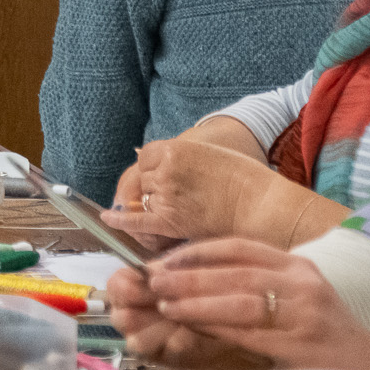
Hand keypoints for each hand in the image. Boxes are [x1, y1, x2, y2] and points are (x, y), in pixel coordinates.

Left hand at [104, 139, 274, 243]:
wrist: (261, 204)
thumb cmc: (241, 178)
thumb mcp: (206, 153)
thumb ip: (179, 158)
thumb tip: (154, 166)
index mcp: (174, 149)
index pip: (145, 158)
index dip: (154, 169)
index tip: (166, 176)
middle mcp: (165, 170)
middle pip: (145, 181)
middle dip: (157, 190)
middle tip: (182, 197)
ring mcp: (166, 195)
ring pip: (145, 202)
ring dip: (155, 207)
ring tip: (182, 211)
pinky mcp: (171, 221)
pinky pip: (138, 221)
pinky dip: (120, 221)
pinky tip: (107, 219)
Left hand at [137, 238, 369, 369]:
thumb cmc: (321, 332)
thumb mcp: (292, 296)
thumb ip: (252, 285)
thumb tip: (190, 280)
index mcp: (295, 264)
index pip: (237, 247)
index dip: (196, 252)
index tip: (164, 260)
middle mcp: (301, 282)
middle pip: (234, 272)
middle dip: (188, 275)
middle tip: (154, 280)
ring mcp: (303, 312)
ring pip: (239, 300)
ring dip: (197, 301)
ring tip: (166, 302)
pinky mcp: (302, 344)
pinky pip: (249, 332)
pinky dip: (216, 327)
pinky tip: (193, 326)